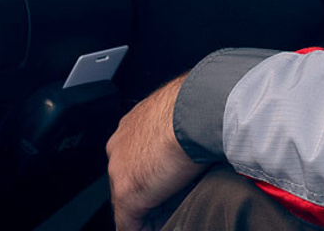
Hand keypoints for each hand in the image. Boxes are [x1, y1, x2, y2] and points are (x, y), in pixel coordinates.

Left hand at [107, 76, 207, 230]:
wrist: (197, 110)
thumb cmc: (201, 104)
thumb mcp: (188, 113)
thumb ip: (184, 127)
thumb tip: (203, 134)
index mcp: (134, 124)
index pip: (137, 158)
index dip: (155, 175)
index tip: (169, 184)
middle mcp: (120, 145)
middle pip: (132, 180)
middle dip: (151, 194)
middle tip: (173, 203)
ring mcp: (120, 170)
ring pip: (131, 202)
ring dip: (151, 211)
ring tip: (171, 216)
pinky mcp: (127, 194)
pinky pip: (129, 224)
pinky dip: (147, 229)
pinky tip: (163, 229)